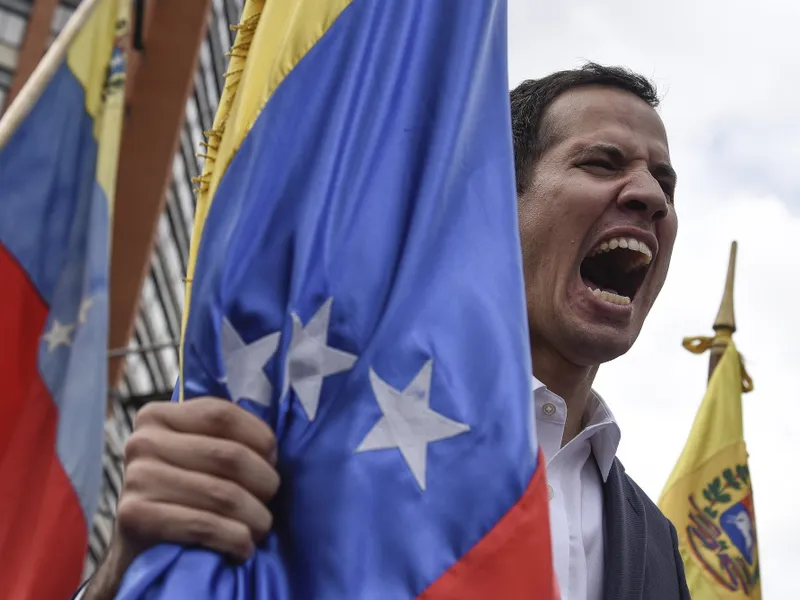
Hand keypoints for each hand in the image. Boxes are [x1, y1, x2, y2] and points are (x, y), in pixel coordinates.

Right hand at [83, 397, 278, 599]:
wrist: (139, 548)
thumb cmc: (180, 493)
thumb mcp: (195, 453)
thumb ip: (223, 436)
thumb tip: (271, 445)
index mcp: (158, 416)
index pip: (221, 415)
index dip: (259, 437)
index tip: (272, 459)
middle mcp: (142, 442)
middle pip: (228, 455)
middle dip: (263, 481)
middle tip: (270, 498)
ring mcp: (136, 478)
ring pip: (223, 493)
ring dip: (255, 516)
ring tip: (261, 526)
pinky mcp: (135, 517)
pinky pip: (204, 525)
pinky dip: (234, 538)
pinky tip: (244, 547)